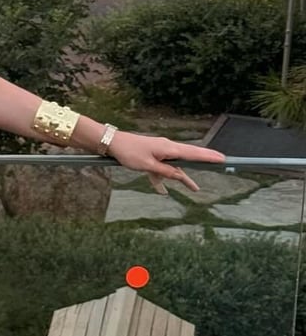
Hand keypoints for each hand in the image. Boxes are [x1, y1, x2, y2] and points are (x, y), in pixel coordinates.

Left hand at [108, 130, 224, 194]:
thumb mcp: (148, 165)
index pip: (193, 153)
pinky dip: (162, 179)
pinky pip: (161, 169)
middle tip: (221, 162)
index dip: (208, 156)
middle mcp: (167, 149)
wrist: (114, 143)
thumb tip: (180, 175)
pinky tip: (162, 192)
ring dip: (183, 178)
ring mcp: (160, 152)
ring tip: (195, 189)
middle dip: (204, 161)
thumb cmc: (130, 153)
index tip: (222, 158)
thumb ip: (165, 171)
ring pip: (175, 166)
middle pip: (189, 157)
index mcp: (169, 149)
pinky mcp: (152, 156)